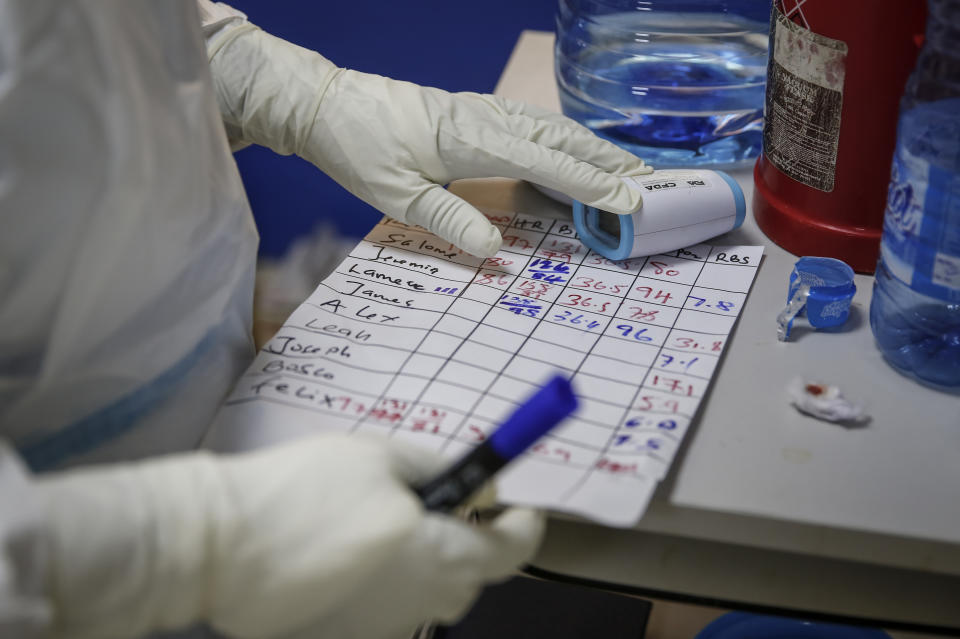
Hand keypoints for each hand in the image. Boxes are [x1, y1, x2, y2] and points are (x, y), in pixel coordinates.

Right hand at [37, 434, 543, 638]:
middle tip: (434, 503)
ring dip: (422, 560)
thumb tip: (474, 489)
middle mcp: (423, 604)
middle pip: (469, 575)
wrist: (220, 546)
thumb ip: (438, 469)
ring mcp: (383, 629)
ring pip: (427, 592)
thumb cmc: (305, 494)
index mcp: (442, 558)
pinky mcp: (346, 638)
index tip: (518, 507)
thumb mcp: (380, 456)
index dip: (522, 526)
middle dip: (465, 539)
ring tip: (377, 524)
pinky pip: (386, 607)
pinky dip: (383, 581)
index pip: (513, 552)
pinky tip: (344, 553)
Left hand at [208, 25, 652, 256]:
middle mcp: (486, 119)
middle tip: (651, 187)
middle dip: (609, 164)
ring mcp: (482, 111)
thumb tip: (496, 252)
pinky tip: (574, 155)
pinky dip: (566, 142)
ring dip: (592, 150)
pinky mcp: (474, 114)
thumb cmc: (357, 148)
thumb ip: (449, 220)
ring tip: (626, 173)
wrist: (325, 104)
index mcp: (471, 138)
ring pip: (552, 128)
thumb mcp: (395, 195)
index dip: (592, 184)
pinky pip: (533, 127)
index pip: (548, 162)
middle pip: (562, 138)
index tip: (632, 201)